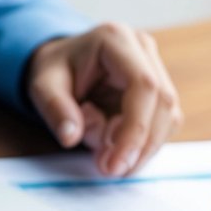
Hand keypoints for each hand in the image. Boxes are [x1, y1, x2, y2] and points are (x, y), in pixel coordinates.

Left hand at [26, 22, 182, 176]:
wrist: (62, 63)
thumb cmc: (54, 71)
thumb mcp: (42, 87)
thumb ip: (56, 109)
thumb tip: (71, 137)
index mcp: (116, 40)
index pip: (143, 86)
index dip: (136, 129)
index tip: (116, 164)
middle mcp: (143, 49)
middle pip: (163, 103)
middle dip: (141, 145)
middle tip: (112, 171)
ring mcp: (155, 67)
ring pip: (168, 117)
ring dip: (142, 148)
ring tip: (107, 159)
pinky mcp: (159, 89)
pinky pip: (162, 123)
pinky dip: (142, 144)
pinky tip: (116, 149)